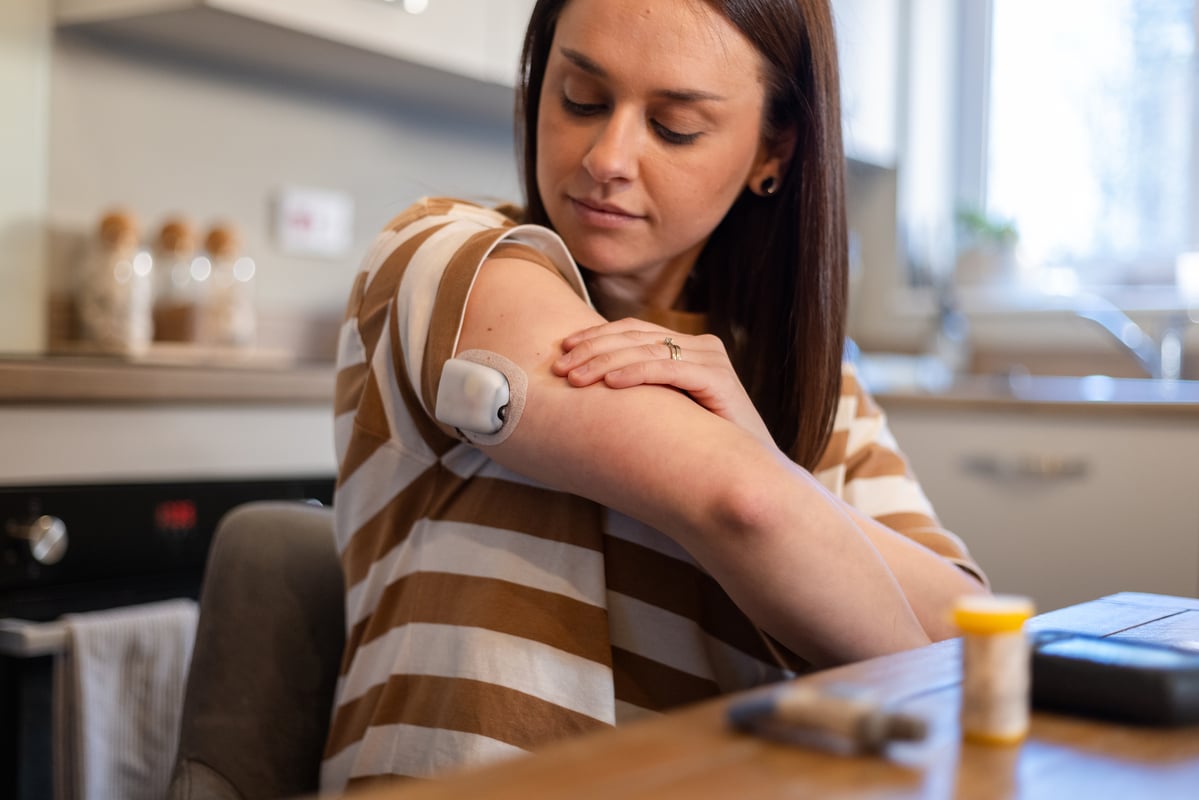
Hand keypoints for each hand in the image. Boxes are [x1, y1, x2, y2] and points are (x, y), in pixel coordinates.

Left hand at [553, 318, 776, 447]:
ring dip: (605, 362)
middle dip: (593, 349)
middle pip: (636, 336)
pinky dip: (635, 373)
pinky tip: (609, 384)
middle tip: (560, 367)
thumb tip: (583, 386)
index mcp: (688, 348)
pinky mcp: (719, 379)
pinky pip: (668, 369)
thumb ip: (639, 392)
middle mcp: (702, 346)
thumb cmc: (699, 449)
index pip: (634, 331)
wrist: (746, 475)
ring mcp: (712, 360)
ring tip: (576, 378)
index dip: (596, 336)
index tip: (562, 349)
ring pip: (647, 350)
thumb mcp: (663, 411)